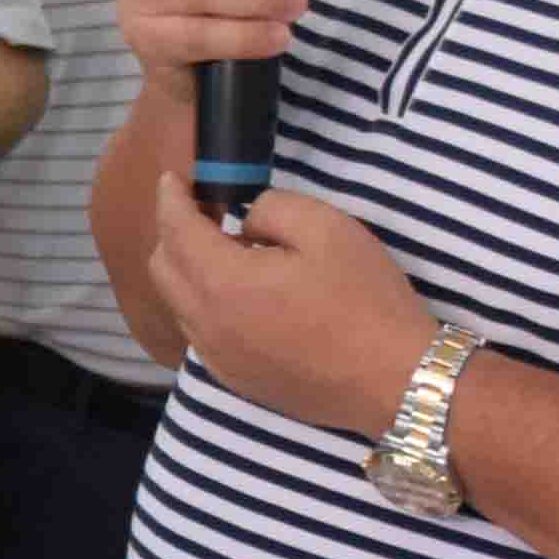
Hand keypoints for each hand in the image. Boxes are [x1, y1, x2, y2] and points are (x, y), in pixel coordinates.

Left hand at [135, 183, 438, 445]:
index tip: (173, 178)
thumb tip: (244, 226)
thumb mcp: (325, 227)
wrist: (396, 379)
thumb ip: (270, 210)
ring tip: (227, 250)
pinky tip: (243, 295)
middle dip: (173, 233)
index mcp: (222, 284)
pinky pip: (201, 332)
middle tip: (205, 211)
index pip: (175, 231)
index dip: (170, 198)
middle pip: (163, 269)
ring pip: (178, 304)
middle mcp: (207, 326)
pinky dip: (205, 304)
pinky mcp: (238, 380)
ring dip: (189, 270)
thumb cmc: (364, 299)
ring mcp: (219, 359)